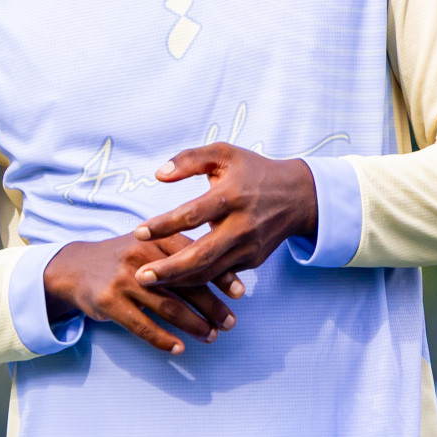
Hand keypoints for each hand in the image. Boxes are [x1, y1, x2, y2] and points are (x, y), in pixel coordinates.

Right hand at [43, 233, 237, 354]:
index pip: (193, 256)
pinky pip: (142, 326)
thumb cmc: (123, 259)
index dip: (219, 275)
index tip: (240, 293)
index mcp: (153, 239)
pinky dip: (163, 340)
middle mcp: (139, 257)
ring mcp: (123, 280)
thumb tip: (224, 272)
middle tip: (229, 323)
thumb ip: (178, 254)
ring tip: (210, 336)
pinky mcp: (109, 302)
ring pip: (168, 307)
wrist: (76, 268)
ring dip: (194, 325)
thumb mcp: (147, 244)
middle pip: (185, 284)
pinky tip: (179, 348)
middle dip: (212, 306)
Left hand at [132, 143, 317, 289]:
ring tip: (148, 282)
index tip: (138, 233)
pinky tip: (172, 283)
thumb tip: (158, 175)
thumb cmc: (252, 171)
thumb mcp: (223, 153)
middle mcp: (242, 226)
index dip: (164, 225)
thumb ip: (189, 159)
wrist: (299, 196)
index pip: (193, 214)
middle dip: (170, 269)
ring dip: (179, 281)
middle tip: (140, 276)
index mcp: (232, 196)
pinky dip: (197, 281)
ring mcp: (249, 247)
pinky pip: (220, 273)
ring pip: (211, 271)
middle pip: (202, 254)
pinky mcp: (252, 260)